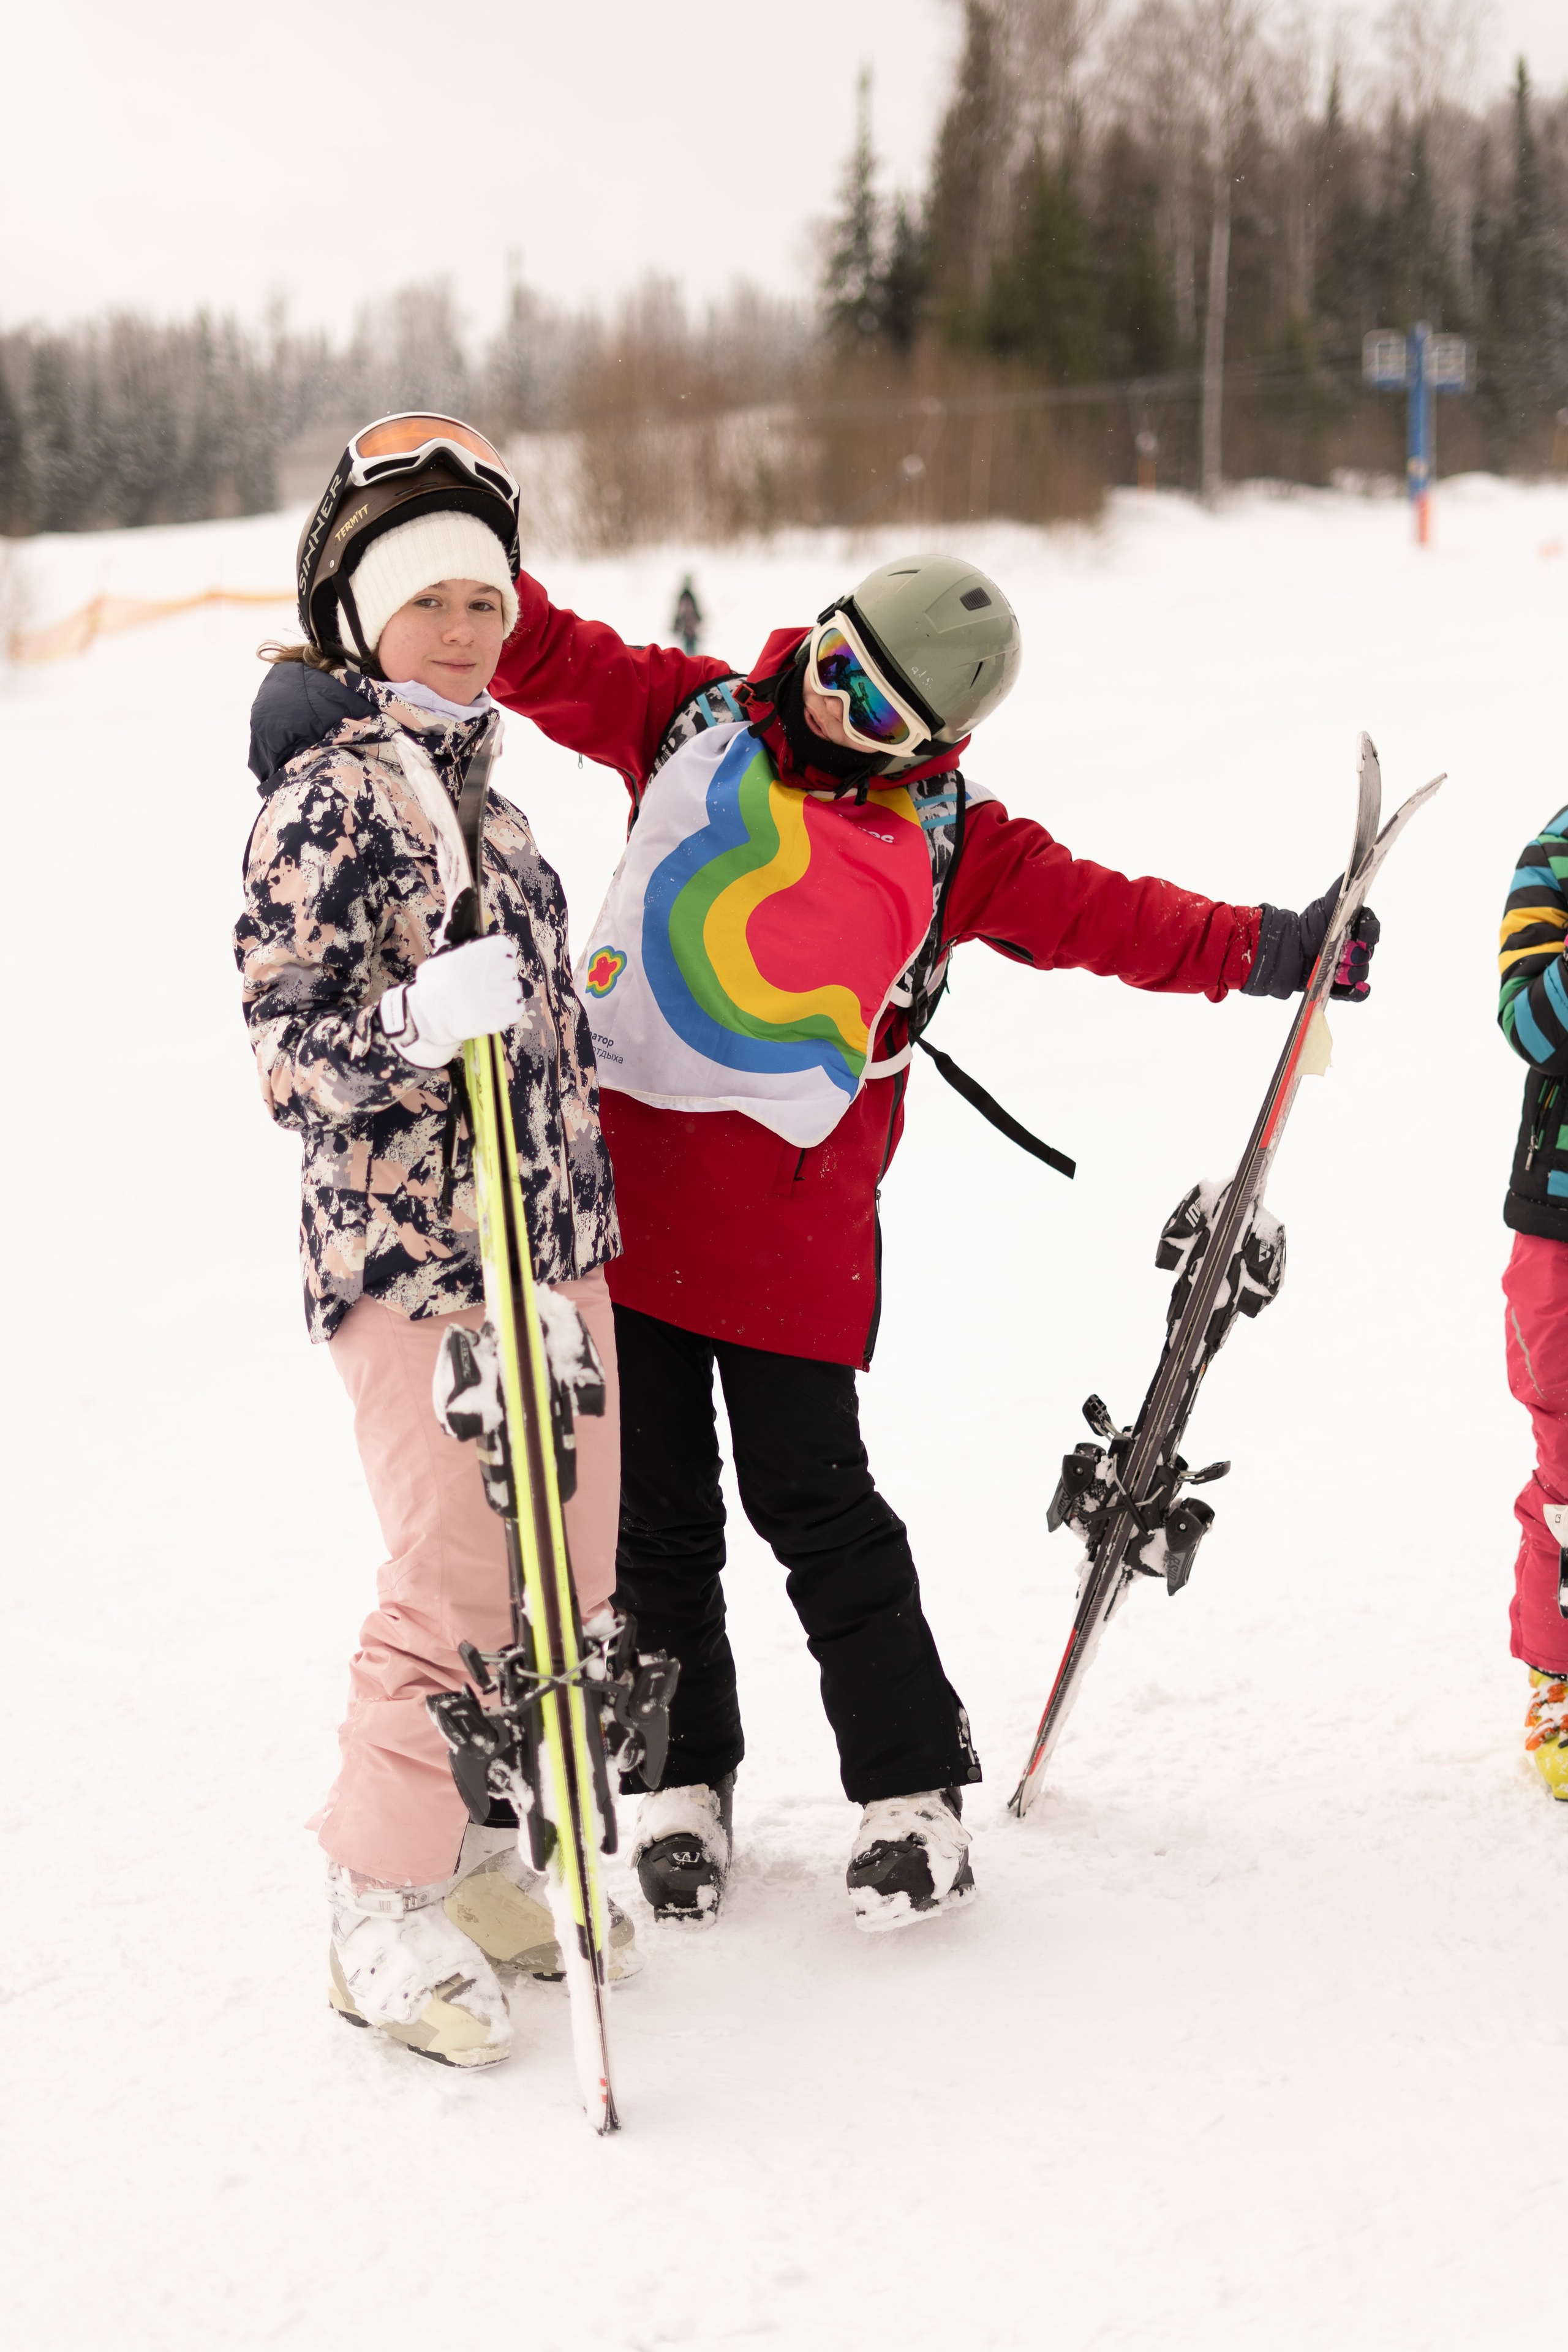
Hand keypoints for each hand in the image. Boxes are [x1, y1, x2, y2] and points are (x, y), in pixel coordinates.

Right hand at [379, 935, 525, 1068]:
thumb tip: (472, 954)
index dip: (502, 953)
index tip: (497, 958)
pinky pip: (516, 1010)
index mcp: (482, 953)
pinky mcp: (504, 1016)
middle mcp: (496, 971)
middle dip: (501, 975)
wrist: (428, 1016)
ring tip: (488, 1000)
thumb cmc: (431, 987)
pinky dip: (510, 1010)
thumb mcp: (442, 960)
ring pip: (514, 989)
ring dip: (505, 993)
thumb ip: (463, 955)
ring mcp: (502, 994)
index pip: (504, 946)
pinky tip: (496, 1011)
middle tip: (487, 983)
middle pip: (510, 968)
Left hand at [1298, 881, 1379, 1002]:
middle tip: (1344, 954)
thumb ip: (1341, 888)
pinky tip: (1354, 989)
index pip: (1372, 930)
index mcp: (1354, 927)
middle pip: (1368, 954)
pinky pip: (1356, 993)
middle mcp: (1353, 947)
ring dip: (1353, 973)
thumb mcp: (1326, 904)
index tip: (1363, 936)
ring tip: (1337, 971)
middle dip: (1358, 955)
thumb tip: (1355, 871)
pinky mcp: (1339, 985)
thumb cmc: (1308, 926)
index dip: (1370, 934)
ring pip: (1363, 973)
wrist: (1286, 951)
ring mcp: (1347, 967)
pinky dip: (1358, 992)